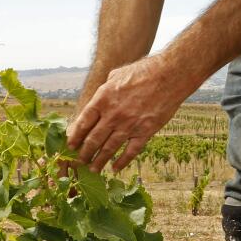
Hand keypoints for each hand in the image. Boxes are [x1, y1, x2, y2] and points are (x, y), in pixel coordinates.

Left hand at [69, 56, 193, 170]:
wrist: (170, 75)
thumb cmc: (144, 71)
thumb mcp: (117, 74)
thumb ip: (105, 90)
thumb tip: (99, 99)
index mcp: (103, 99)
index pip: (83, 122)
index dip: (75, 136)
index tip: (70, 145)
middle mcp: (113, 115)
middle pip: (93, 139)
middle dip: (84, 153)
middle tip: (78, 162)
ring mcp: (129, 125)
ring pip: (109, 149)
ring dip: (99, 161)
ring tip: (92, 169)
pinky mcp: (145, 131)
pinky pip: (130, 152)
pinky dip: (122, 162)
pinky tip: (115, 168)